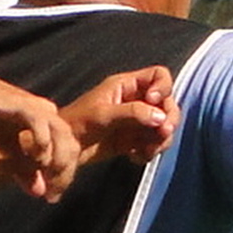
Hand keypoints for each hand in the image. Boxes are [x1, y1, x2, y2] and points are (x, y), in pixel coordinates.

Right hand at [0, 61, 80, 201]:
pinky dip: (42, 145)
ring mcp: (36, 106)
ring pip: (62, 136)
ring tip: (47, 182)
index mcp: (46, 121)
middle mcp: (47, 112)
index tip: (52, 198)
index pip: (69, 150)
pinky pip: (41, 125)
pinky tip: (35, 160)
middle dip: (64, 175)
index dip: (64, 177)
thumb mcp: (4, 149)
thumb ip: (23, 170)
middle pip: (71, 145)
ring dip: (58, 163)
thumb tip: (40, 194)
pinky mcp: (21, 104)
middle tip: (52, 197)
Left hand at [61, 65, 180, 167]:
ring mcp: (136, 121)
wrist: (64, 149)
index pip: (159, 76)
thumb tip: (160, 117)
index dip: (163, 88)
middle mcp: (135, 100)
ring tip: (145, 151)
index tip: (155, 103)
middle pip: (167, 103)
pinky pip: (154, 143)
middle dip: (168, 119)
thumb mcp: (103, 114)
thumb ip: (133, 113)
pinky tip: (135, 157)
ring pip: (164, 125)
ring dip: (160, 140)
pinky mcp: (134, 140)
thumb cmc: (77, 124)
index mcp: (127, 86)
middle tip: (162, 133)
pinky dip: (149, 152)